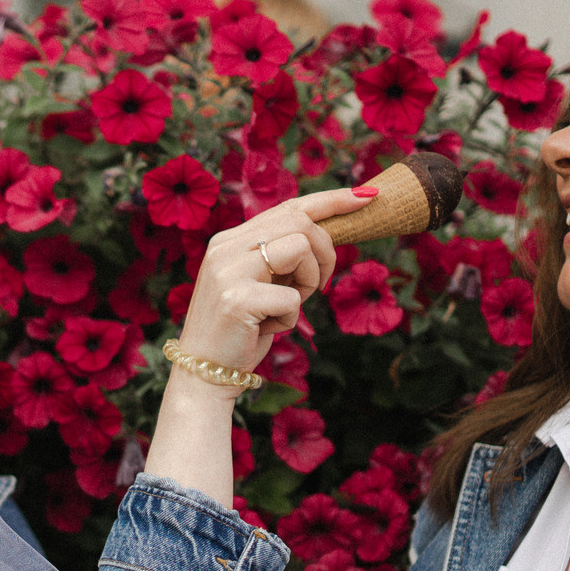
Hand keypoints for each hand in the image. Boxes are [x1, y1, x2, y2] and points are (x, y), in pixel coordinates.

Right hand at [172, 185, 379, 376]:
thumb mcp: (259, 285)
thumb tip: (325, 234)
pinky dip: (291, 318)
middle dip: (327, 251)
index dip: (331, 200)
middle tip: (321, 285)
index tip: (366, 196)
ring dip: (308, 281)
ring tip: (287, 307)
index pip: (288, 207)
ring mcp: (229, 270)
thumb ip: (279, 258)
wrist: (203, 374)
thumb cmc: (240, 332)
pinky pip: (293, 297)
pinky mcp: (237, 299)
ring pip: (301, 247)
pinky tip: (268, 329)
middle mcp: (226, 247)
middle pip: (300, 220)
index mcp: (230, 240)